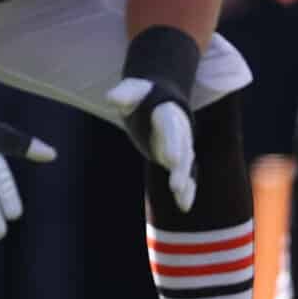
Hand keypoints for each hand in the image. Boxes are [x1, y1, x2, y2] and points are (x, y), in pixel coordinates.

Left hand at [106, 75, 197, 211]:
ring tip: (183, 203)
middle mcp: (179, 131)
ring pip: (186, 166)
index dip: (172, 144)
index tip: (171, 160)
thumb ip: (124, 94)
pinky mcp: (178, 158)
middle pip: (182, 151)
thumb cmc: (141, 96)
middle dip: (180, 169)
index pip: (171, 129)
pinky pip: (185, 174)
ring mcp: (181, 146)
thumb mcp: (132, 91)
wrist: (158, 100)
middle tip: (175, 186)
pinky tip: (184, 206)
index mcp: (168, 114)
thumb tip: (111, 98)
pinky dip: (186, 189)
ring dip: (185, 183)